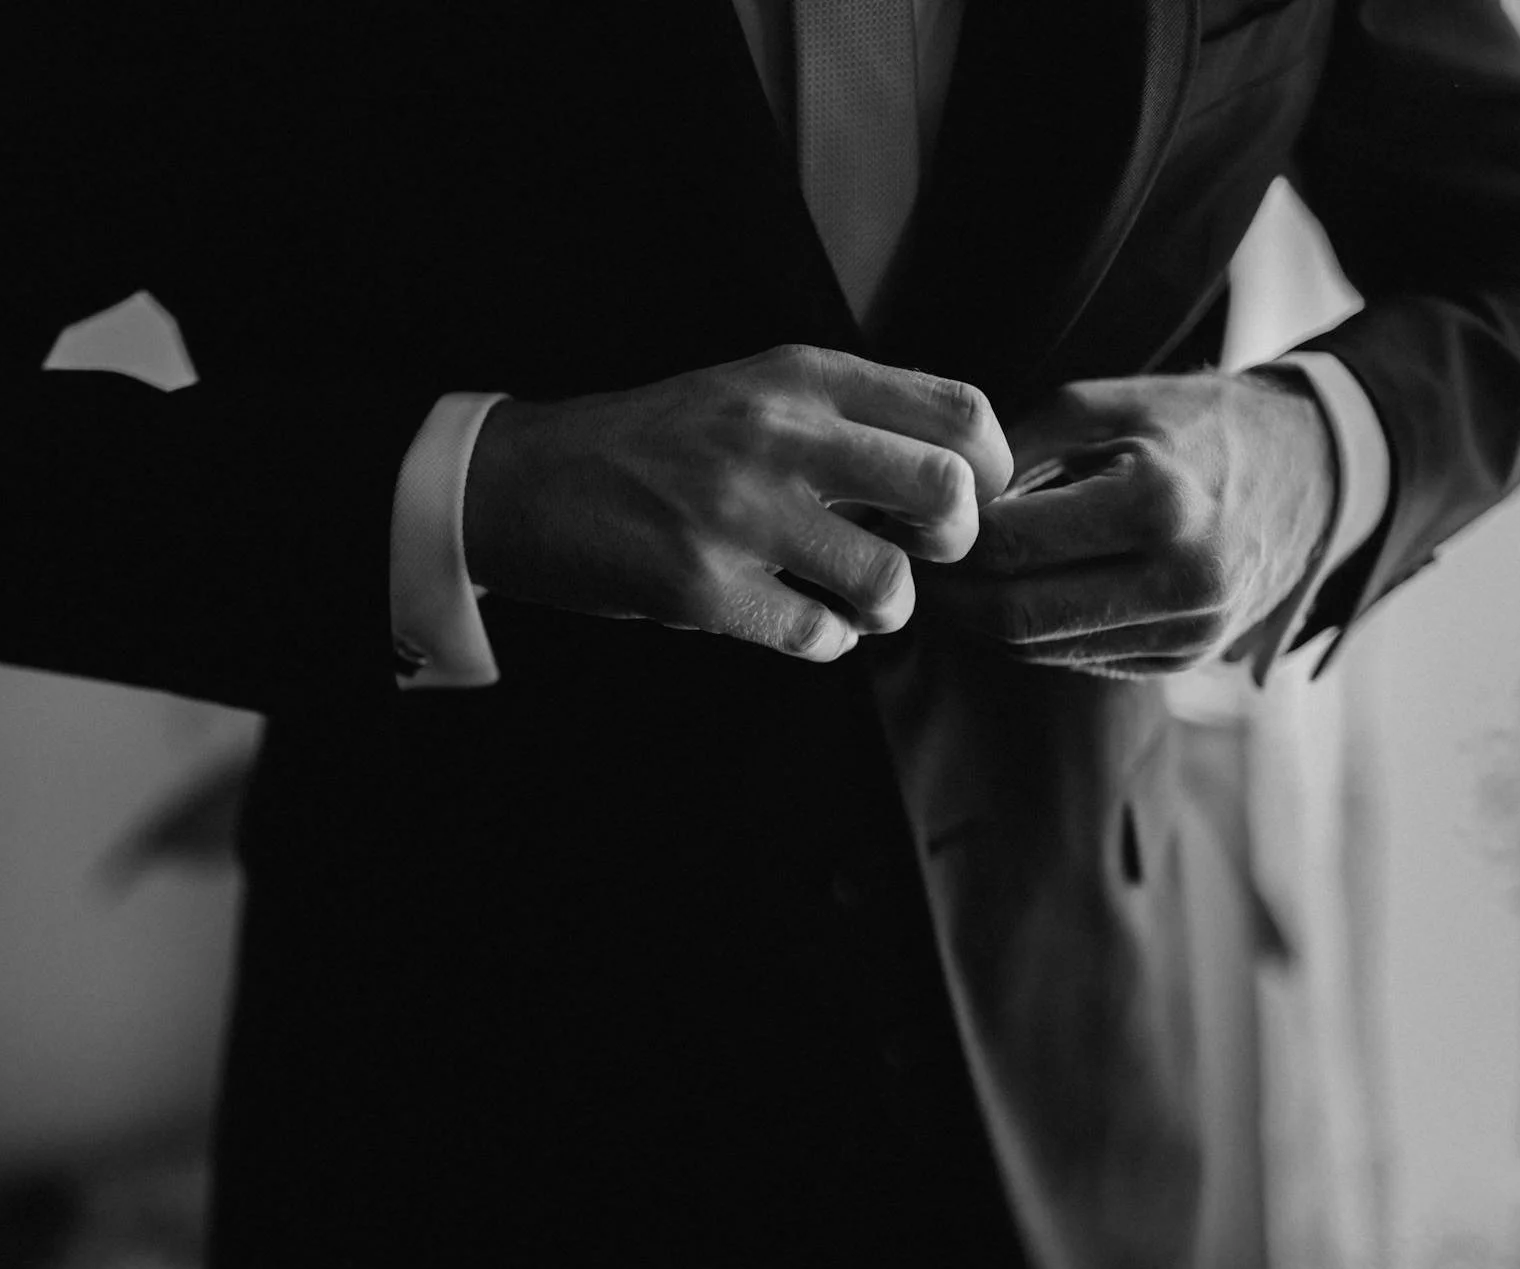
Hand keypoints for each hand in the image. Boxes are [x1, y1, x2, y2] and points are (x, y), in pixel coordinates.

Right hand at [462, 344, 1011, 661]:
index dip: (991, 469)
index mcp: (801, 376)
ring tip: (852, 600)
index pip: (957, 412)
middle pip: (947, 491)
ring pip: (890, 582)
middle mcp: (778, 434)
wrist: (527, 480)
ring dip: (887, 609)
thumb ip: (846, 415)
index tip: (968, 499)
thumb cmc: (657, 442)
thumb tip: (956, 472)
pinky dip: (826, 642)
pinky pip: (819, 637)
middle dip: (956, 540)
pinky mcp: (702, 586)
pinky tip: (798, 622)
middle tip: (918, 552)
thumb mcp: (753, 389)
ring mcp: (739, 512)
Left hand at [912, 371, 1334, 676]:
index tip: (909, 521)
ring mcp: (1188, 632)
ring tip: (953, 575)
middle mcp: (1179, 583)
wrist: (1314, 468)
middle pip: (1015, 616)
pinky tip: (1016, 592)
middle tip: (914, 564)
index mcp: (1158, 505)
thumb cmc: (1198, 423)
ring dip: (982, 618)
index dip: (944, 541)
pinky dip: (1034, 630)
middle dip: (950, 594)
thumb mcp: (1106, 403)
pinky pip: (1078, 657)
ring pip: (1039, 648)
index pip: (1009, 547)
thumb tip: (940, 499)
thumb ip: (1015, 447)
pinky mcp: (1185, 659)